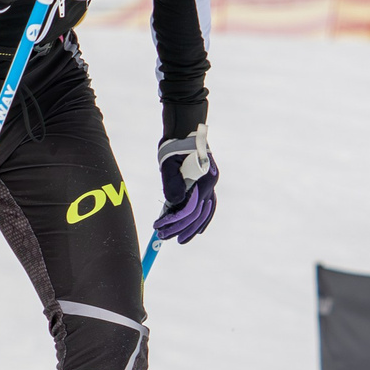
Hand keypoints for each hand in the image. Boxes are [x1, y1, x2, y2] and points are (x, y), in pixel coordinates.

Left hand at [155, 125, 216, 242]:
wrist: (186, 130)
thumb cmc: (174, 145)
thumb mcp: (168, 164)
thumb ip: (171, 183)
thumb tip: (174, 204)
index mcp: (203, 180)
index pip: (188, 208)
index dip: (173, 220)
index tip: (158, 227)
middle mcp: (210, 183)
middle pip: (198, 214)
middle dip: (181, 228)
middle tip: (164, 238)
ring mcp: (211, 183)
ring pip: (205, 212)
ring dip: (193, 227)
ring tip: (181, 239)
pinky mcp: (208, 182)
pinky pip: (209, 205)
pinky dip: (203, 218)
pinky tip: (198, 229)